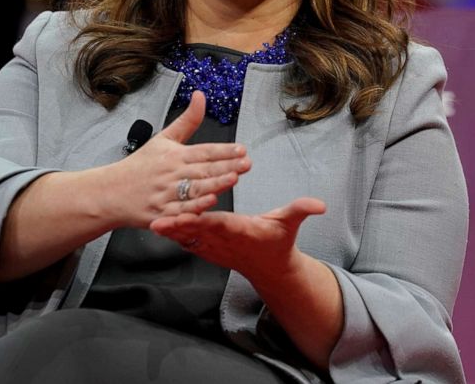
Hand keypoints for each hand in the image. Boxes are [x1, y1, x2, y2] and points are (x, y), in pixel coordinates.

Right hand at [100, 91, 250, 227]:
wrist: (111, 192)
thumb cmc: (140, 166)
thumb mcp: (164, 138)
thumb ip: (188, 120)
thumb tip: (200, 95)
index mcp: (174, 155)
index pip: (204, 151)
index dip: (224, 150)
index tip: (241, 149)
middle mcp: (171, 173)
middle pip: (203, 170)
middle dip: (226, 166)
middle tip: (246, 164)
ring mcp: (166, 194)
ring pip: (194, 189)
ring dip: (214, 184)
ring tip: (233, 179)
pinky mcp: (161, 213)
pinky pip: (180, 211)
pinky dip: (194, 208)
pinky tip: (209, 203)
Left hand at [150, 197, 326, 282]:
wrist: (271, 269)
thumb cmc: (279, 241)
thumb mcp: (290, 224)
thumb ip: (301, 211)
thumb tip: (321, 205)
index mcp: (240, 229)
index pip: (221, 223)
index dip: (205, 219)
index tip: (190, 215)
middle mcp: (224, 240)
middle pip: (198, 231)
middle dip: (179, 227)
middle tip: (158, 223)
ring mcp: (214, 247)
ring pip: (189, 238)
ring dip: (172, 232)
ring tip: (152, 225)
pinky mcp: (208, 249)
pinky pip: (189, 241)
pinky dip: (175, 236)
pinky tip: (159, 227)